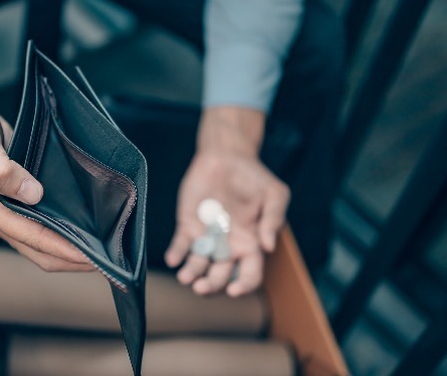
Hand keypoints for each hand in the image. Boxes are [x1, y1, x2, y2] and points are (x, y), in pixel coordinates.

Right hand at [0, 58, 92, 271]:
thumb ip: (2, 170)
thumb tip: (33, 194)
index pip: (34, 240)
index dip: (66, 251)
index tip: (95, 258)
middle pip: (39, 251)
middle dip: (72, 260)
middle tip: (108, 260)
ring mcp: (4, 207)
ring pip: (40, 241)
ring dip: (68, 247)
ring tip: (100, 248)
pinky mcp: (12, 196)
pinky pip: (39, 223)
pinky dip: (60, 230)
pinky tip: (81, 225)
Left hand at [164, 107, 289, 296]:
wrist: (227, 157)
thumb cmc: (254, 177)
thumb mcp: (274, 194)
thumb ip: (273, 218)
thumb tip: (268, 246)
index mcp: (251, 244)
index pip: (250, 274)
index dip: (244, 285)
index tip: (234, 290)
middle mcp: (228, 246)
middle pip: (220, 276)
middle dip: (211, 285)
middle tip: (201, 287)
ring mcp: (207, 238)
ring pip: (198, 265)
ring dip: (191, 274)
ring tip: (185, 278)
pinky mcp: (188, 226)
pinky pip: (181, 245)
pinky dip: (176, 253)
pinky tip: (173, 259)